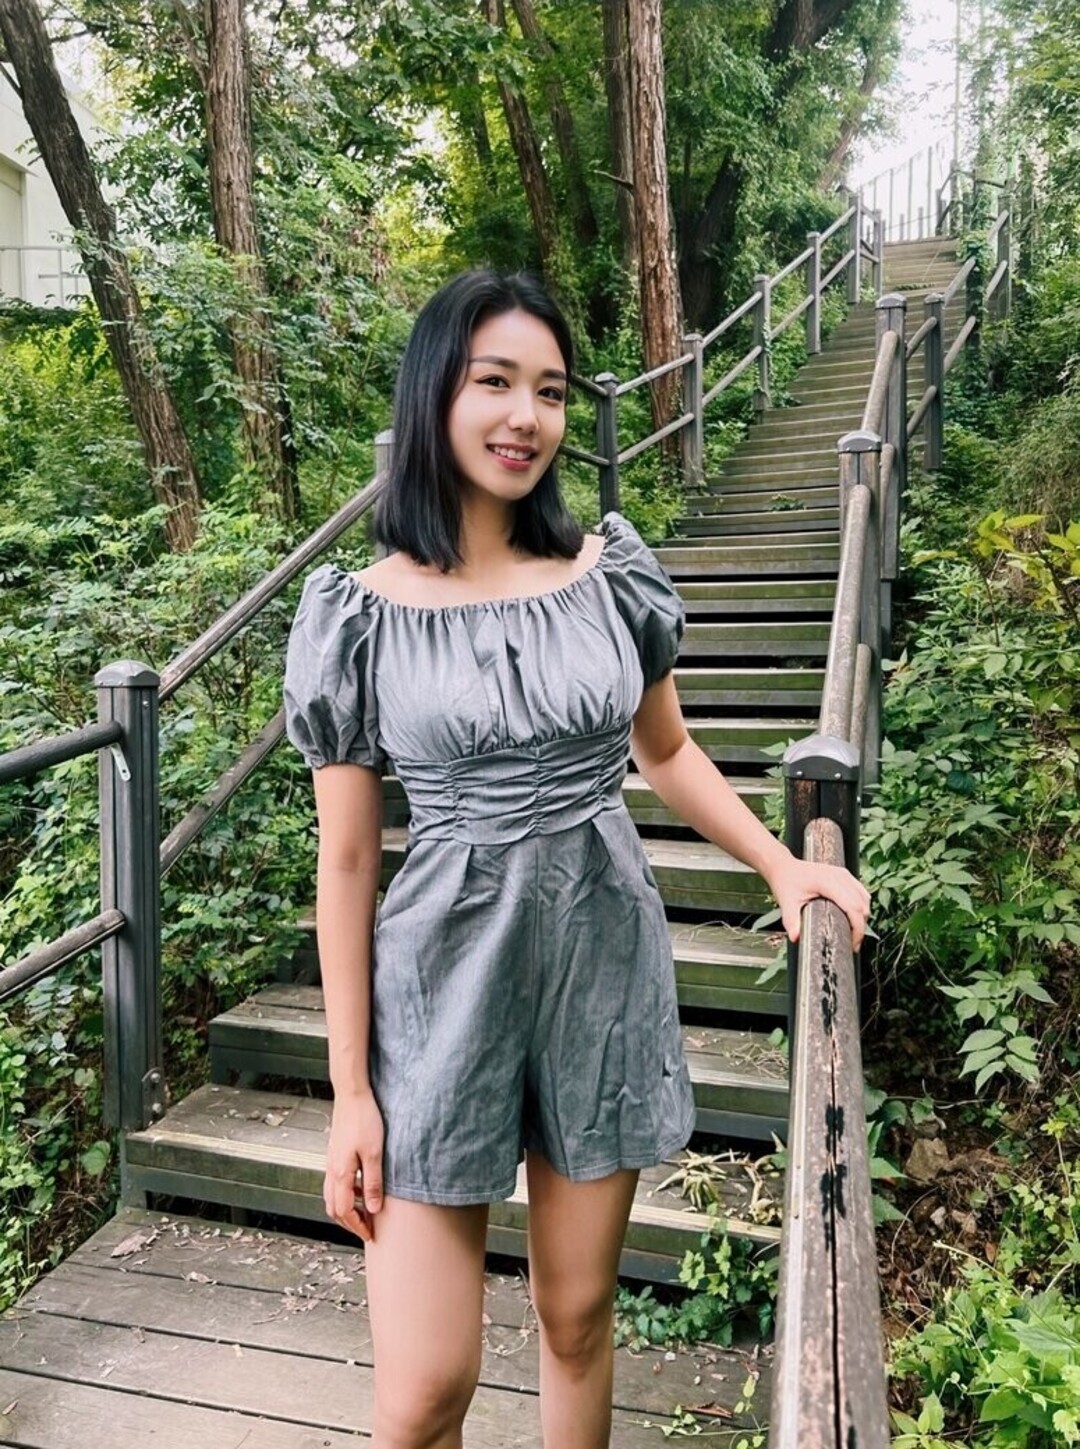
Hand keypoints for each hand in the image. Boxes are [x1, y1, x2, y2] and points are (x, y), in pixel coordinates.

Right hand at [325, 1090, 384, 1242]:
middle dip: (349, 1222)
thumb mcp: (374, 1154)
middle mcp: (331, 1170)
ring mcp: (331, 1162)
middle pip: (334, 1208)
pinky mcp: (334, 1154)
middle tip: (367, 1228)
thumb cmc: (364, 1120)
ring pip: (332, 1196)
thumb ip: (373, 1183)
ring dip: (346, 1208)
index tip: (370, 1234)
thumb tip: (373, 1210)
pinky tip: (360, 1186)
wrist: (351, 1094)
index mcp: (340, 1173)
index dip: (357, 1226)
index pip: (345, 1211)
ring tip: (365, 1211)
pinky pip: (334, 1183)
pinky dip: (345, 1193)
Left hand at [766, 854, 871, 950]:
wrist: (783, 866)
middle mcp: (839, 875)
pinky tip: (852, 918)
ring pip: (865, 898)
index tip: (853, 944)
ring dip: (862, 916)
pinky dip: (861, 906)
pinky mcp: (844, 875)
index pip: (853, 907)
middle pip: (862, 904)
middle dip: (860, 926)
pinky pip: (861, 892)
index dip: (857, 928)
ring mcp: (844, 874)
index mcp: (828, 881)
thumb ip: (791, 921)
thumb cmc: (785, 882)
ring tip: (851, 932)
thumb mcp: (787, 903)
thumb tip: (795, 937)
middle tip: (852, 943)